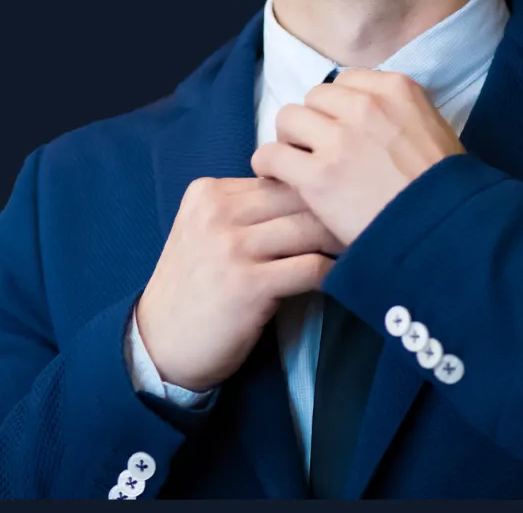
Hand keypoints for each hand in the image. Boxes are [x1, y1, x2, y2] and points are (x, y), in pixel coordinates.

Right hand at [135, 175, 343, 391]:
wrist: (160, 346)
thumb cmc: (193, 288)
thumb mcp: (204, 232)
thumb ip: (244, 209)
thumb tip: (308, 193)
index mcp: (207, 192)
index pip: (278, 176)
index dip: (313, 189)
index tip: (339, 202)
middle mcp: (217, 212)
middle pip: (296, 196)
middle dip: (333, 208)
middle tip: (362, 221)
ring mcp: (231, 247)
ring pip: (308, 227)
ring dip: (339, 238)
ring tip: (360, 246)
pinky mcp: (248, 285)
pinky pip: (310, 267)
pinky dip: (332, 271)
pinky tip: (342, 277)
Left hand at [250, 68, 464, 249]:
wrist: (446, 232)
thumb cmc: (445, 189)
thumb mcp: (433, 130)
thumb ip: (397, 113)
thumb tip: (369, 117)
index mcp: (396, 89)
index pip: (346, 82)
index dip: (338, 107)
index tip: (340, 128)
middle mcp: (365, 106)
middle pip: (315, 97)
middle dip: (314, 121)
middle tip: (317, 149)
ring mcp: (339, 139)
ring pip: (289, 118)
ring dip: (290, 140)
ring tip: (296, 163)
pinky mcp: (318, 176)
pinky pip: (272, 155)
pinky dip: (269, 165)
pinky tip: (276, 177)